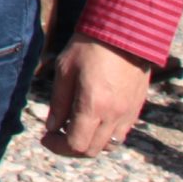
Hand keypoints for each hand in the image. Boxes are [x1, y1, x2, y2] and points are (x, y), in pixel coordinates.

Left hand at [42, 37, 152, 157]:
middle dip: (70, 148)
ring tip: (75, 127)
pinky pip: (121, 133)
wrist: (124, 31)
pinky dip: (105, 134)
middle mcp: (114, 114)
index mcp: (93, 106)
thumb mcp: (64, 71)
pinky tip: (93, 119)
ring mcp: (128, 113)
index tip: (45, 137)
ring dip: (90, 143)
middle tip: (56, 135)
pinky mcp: (136, 107)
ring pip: (108, 145)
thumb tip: (52, 128)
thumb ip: (58, 103)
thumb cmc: (89, 46)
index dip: (57, 147)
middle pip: (92, 150)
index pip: (76, 145)